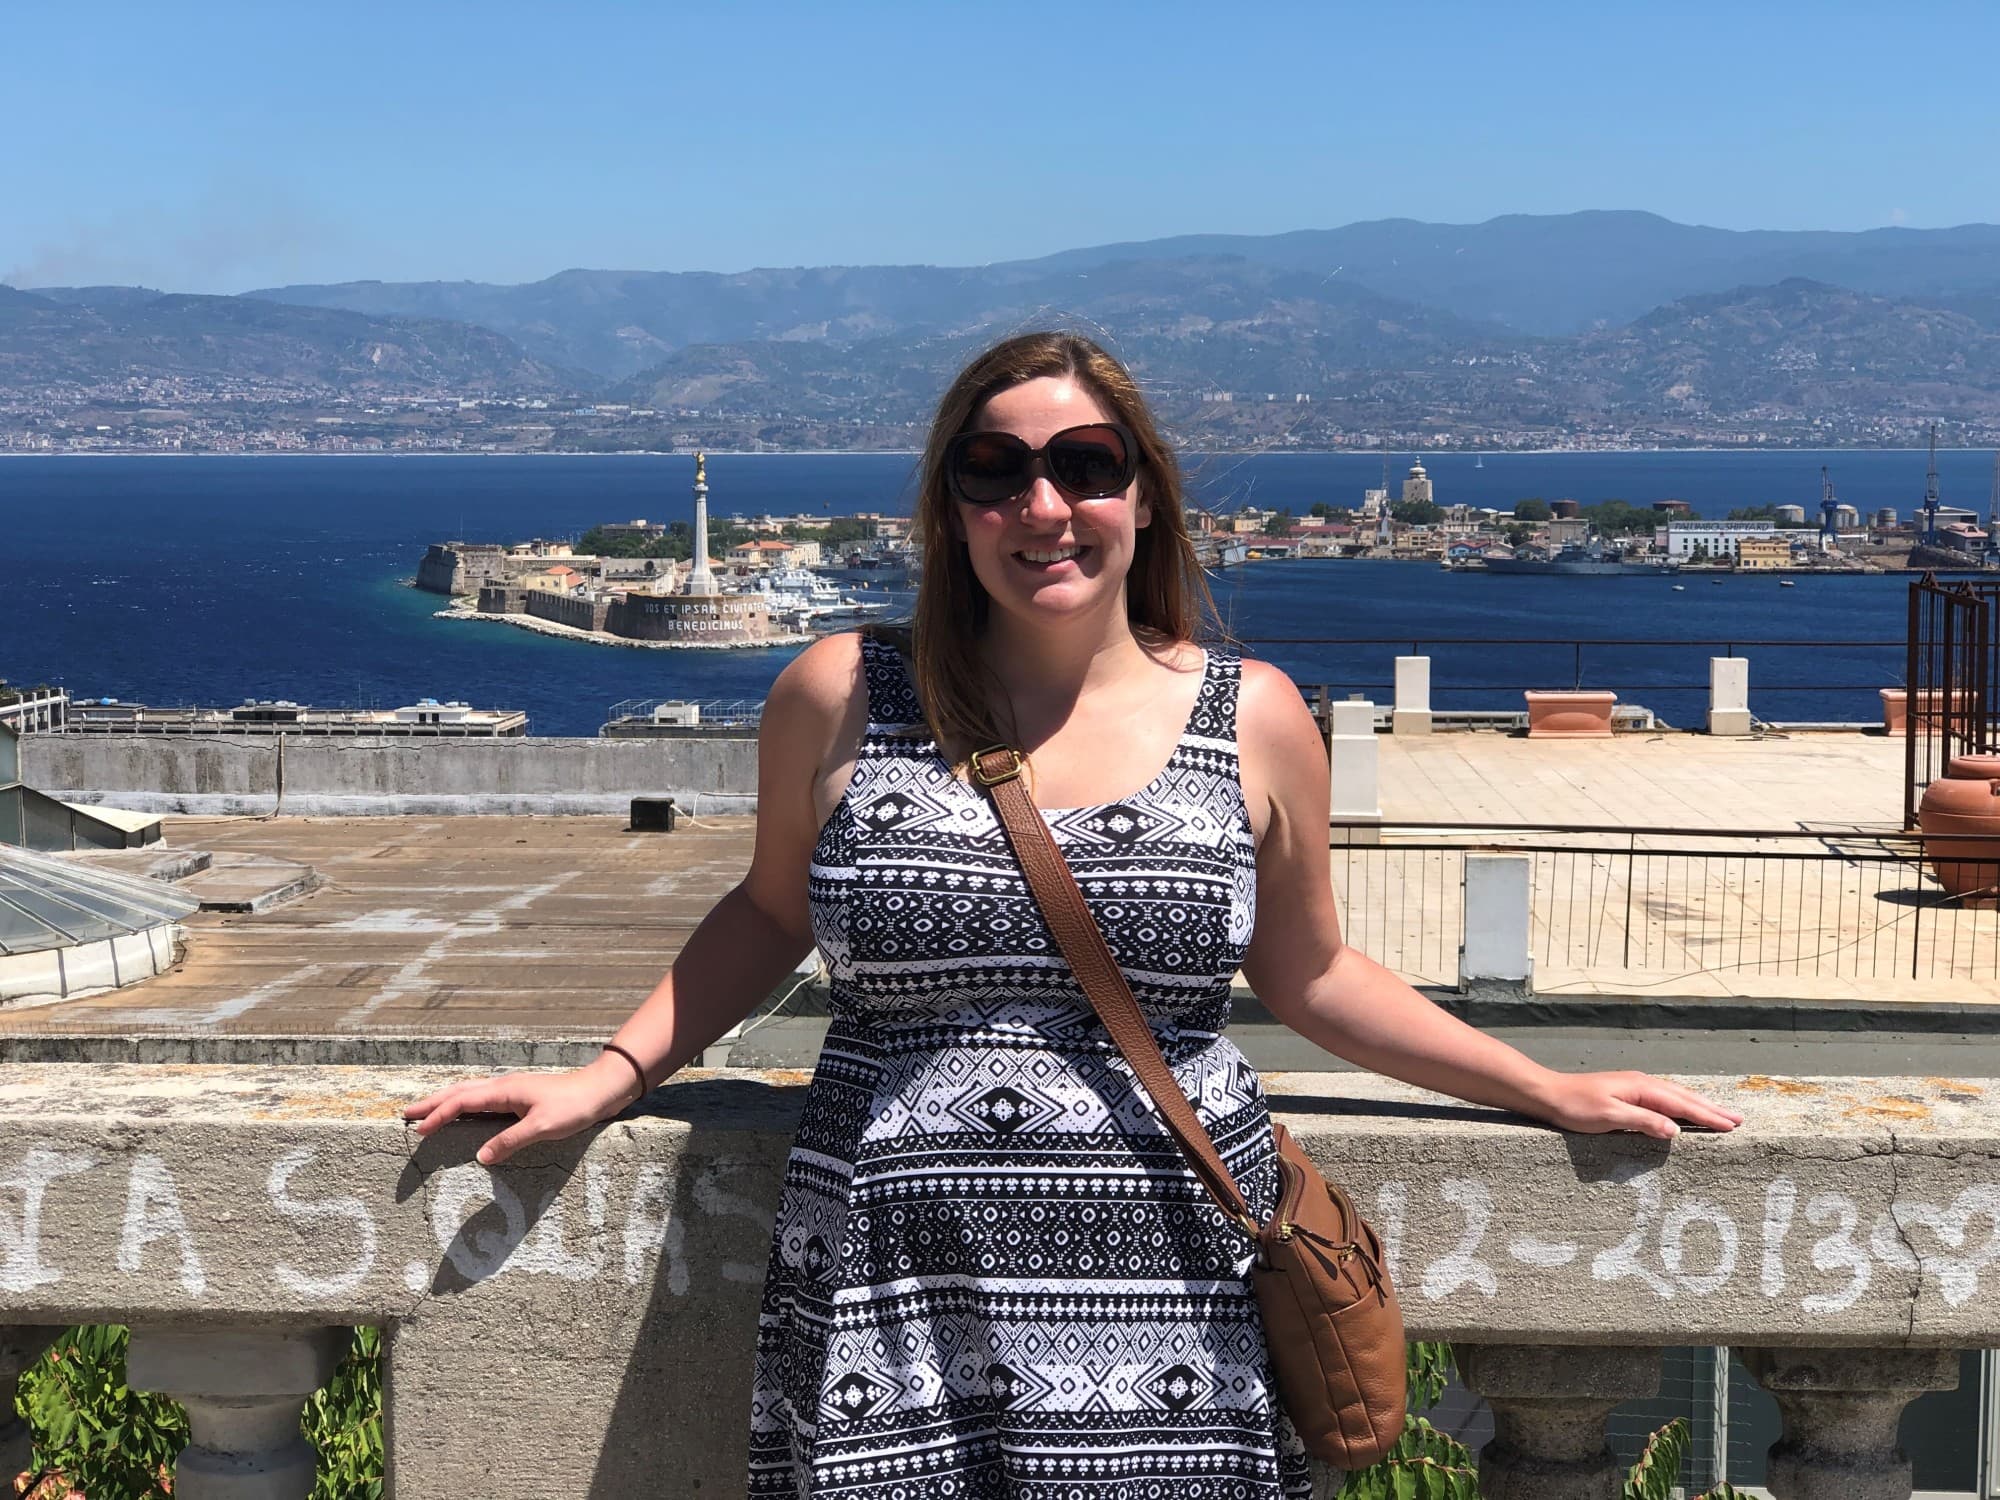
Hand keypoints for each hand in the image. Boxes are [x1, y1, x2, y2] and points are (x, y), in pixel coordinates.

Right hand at [403, 1056, 639, 1165]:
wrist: (600, 1091)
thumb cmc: (574, 1106)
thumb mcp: (542, 1128)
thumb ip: (510, 1141)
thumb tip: (480, 1157)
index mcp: (504, 1091)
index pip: (462, 1101)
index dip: (438, 1115)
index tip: (417, 1129)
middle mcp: (503, 1087)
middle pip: (459, 1092)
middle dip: (432, 1103)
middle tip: (406, 1114)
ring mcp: (510, 1091)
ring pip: (469, 1093)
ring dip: (446, 1102)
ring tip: (426, 1113)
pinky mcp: (519, 1098)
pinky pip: (482, 1100)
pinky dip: (464, 1105)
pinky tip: (464, 1114)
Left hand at [1530, 1071, 1743, 1140]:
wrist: (1549, 1094)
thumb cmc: (1575, 1107)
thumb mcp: (1609, 1117)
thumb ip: (1644, 1122)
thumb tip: (1676, 1130)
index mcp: (1641, 1088)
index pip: (1682, 1104)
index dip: (1708, 1116)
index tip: (1731, 1125)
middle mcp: (1642, 1083)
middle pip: (1684, 1097)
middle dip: (1712, 1109)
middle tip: (1738, 1120)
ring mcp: (1635, 1086)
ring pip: (1676, 1097)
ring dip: (1700, 1106)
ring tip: (1721, 1115)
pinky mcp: (1628, 1093)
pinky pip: (1664, 1099)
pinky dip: (1682, 1106)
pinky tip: (1685, 1112)